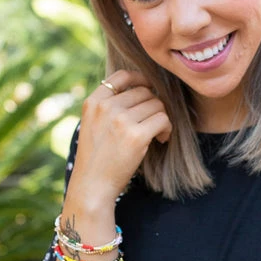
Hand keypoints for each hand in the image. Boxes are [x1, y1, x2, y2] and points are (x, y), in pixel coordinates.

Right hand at [69, 69, 172, 201]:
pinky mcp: (136, 136)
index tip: (148, 90)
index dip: (140, 79)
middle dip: (153, 106)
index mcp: (93, 102)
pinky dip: (167, 129)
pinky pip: (163, 119)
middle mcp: (106, 107)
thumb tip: (142, 88)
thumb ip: (109, 106)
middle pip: (144, 92)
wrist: (93, 185)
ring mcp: (121, 120)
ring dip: (161, 118)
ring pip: (156, 105)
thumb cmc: (96, 158)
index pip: (122, 75)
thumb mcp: (93, 124)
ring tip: (157, 134)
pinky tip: (161, 140)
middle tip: (153, 124)